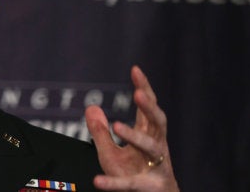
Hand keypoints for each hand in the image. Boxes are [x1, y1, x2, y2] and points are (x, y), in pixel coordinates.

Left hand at [85, 66, 178, 190]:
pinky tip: (97, 181)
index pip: (149, 108)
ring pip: (151, 148)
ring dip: (136, 136)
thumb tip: (91, 107)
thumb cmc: (134, 176)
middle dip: (150, 107)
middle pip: (158, 122)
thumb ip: (100, 132)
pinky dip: (114, 183)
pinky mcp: (149, 188)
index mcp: (150, 136)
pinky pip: (131, 184)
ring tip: (117, 125)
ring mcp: (157, 168)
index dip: (144, 88)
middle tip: (139, 93)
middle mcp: (157, 147)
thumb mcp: (111, 154)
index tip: (135, 69)